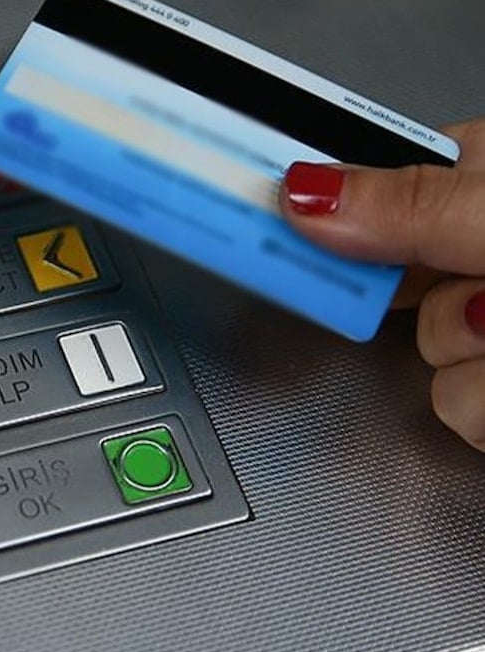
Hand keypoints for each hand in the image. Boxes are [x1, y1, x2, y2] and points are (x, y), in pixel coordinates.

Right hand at [280, 119, 484, 450]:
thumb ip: (413, 206)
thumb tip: (303, 191)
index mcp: (484, 178)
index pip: (367, 182)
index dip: (315, 208)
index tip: (252, 221)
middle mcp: (482, 248)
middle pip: (385, 286)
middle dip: (435, 311)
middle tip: (474, 302)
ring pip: (425, 361)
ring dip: (475, 370)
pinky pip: (454, 411)